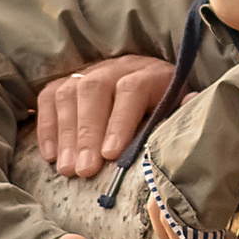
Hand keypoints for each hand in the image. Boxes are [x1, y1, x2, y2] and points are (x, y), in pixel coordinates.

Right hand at [35, 53, 175, 177]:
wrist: (151, 87)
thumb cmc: (167, 111)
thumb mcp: (180, 112)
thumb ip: (182, 114)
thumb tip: (191, 106)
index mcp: (151, 74)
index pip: (132, 89)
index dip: (120, 121)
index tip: (112, 155)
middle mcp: (118, 67)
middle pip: (95, 90)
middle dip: (88, 133)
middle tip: (85, 170)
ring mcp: (90, 72)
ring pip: (70, 94)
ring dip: (67, 134)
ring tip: (68, 170)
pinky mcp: (67, 81)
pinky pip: (49, 97)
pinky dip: (47, 126)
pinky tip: (51, 155)